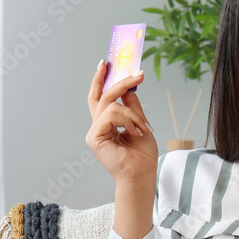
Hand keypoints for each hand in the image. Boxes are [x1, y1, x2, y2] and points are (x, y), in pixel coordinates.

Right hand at [85, 61, 157, 188]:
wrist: (142, 174)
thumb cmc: (142, 155)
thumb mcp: (141, 123)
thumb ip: (132, 106)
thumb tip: (130, 87)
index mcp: (107, 123)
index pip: (100, 97)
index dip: (101, 80)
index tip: (106, 63)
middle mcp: (98, 126)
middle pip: (103, 96)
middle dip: (119, 82)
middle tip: (138, 75)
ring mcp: (95, 132)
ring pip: (111, 105)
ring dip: (133, 114)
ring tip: (143, 128)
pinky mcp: (95, 137)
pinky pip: (111, 115)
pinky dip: (128, 120)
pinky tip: (135, 132)